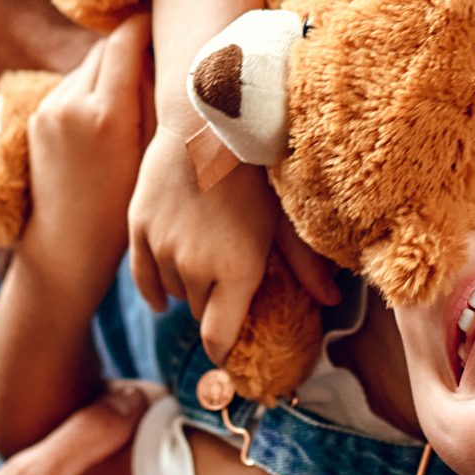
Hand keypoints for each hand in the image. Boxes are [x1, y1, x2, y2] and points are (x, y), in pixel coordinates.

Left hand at [21, 17, 153, 290]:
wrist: (66, 245)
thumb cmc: (122, 210)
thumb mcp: (150, 156)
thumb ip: (154, 101)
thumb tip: (161, 56)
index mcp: (106, 112)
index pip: (125, 40)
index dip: (147, 25)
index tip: (167, 23)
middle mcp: (72, 103)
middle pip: (105, 48)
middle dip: (131, 47)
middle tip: (160, 55)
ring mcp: (50, 109)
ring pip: (89, 66)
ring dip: (111, 70)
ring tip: (136, 94)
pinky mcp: (37, 117)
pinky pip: (72, 86)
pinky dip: (92, 89)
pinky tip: (109, 116)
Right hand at [127, 129, 338, 363]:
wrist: (207, 122)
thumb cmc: (256, 170)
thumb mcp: (286, 219)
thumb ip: (306, 266)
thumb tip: (335, 300)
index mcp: (235, 272)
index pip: (218, 339)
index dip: (223, 351)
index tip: (230, 352)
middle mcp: (194, 268)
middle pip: (199, 313)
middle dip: (215, 304)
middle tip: (230, 282)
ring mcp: (162, 249)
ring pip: (173, 291)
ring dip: (189, 286)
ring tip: (207, 259)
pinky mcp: (138, 229)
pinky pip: (142, 278)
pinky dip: (155, 287)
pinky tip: (163, 294)